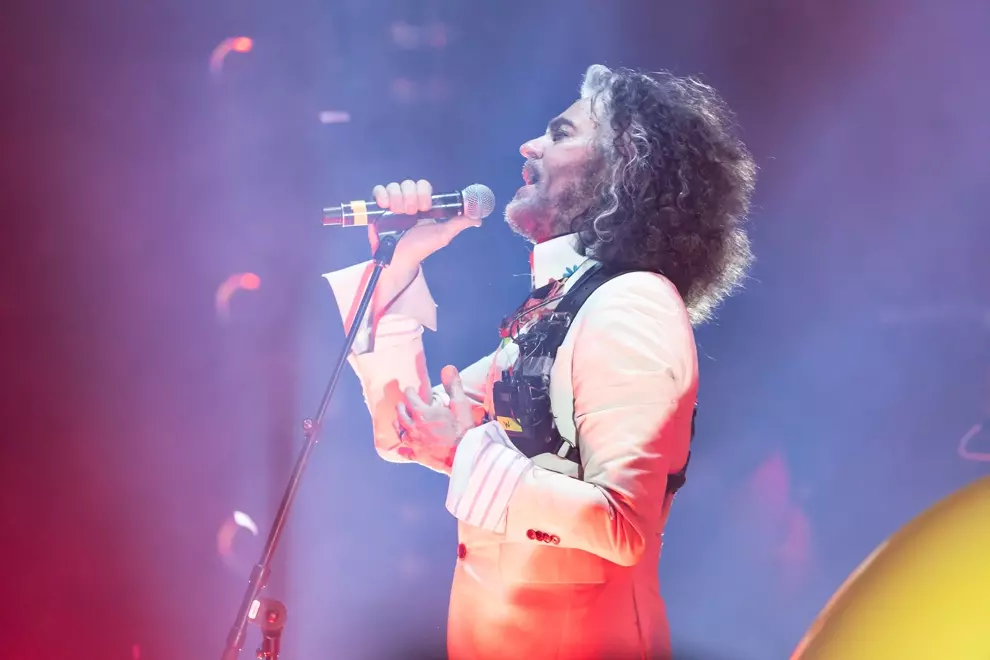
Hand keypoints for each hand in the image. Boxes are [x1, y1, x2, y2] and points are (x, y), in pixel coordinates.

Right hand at [367, 179, 481, 286]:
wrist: (401, 260)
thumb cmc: (421, 247)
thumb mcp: (443, 235)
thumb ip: (459, 224)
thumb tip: (478, 218)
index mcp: (423, 204)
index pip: (423, 186)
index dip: (424, 193)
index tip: (425, 207)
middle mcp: (407, 201)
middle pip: (408, 183)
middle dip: (411, 198)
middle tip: (411, 214)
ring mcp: (392, 203)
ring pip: (394, 186)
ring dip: (397, 199)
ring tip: (399, 215)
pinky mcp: (378, 208)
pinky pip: (378, 191)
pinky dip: (382, 194)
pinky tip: (386, 206)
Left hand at [394, 365, 475, 473]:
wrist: (466, 455)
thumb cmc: (464, 429)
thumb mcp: (461, 404)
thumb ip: (453, 385)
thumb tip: (447, 368)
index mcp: (423, 413)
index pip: (410, 398)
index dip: (410, 392)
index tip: (411, 389)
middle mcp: (414, 427)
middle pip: (401, 414)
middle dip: (401, 407)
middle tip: (403, 404)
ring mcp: (414, 443)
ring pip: (400, 432)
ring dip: (399, 424)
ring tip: (399, 421)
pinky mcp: (418, 456)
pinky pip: (405, 452)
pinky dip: (403, 448)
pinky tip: (402, 448)